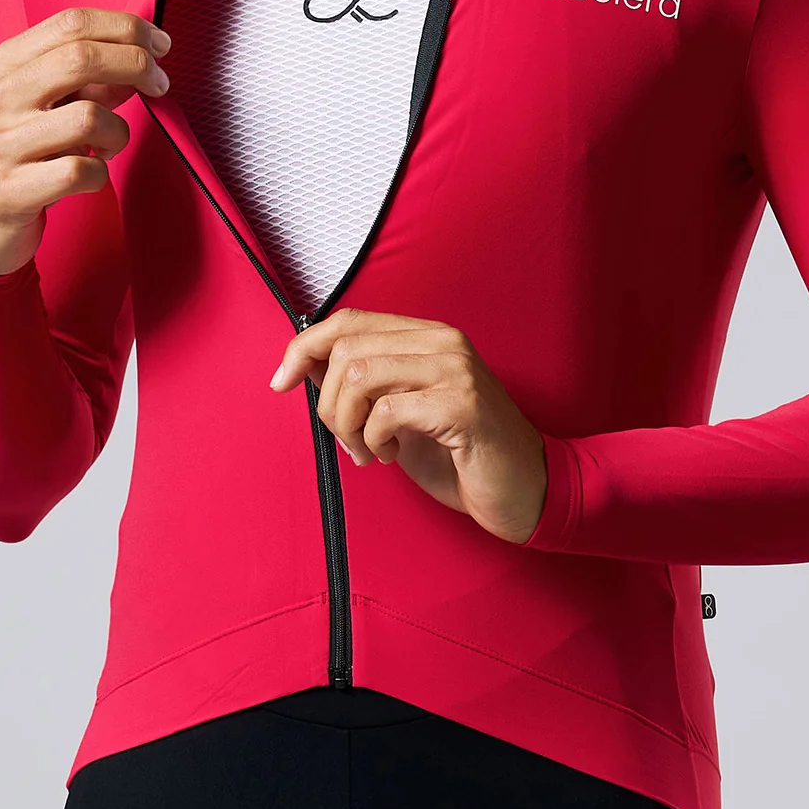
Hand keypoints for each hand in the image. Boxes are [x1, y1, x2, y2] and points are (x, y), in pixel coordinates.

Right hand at [0, 7, 171, 275]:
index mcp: (1, 65)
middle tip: (159, 83)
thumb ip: (86, 78)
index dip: (126, 28)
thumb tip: (142, 56)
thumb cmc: (13, 154)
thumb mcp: (41, 103)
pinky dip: (100, 173)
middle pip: (81, 58)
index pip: (71, 23)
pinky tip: (89, 176)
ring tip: (107, 145)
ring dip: (117, 132)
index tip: (159, 43)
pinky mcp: (9, 191)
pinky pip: (82, 171)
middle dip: (137, 65)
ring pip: (90, 117)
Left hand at [269, 307, 548, 544]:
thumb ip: (364, 384)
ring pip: (360, 374)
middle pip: (347, 347)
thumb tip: (304, 365)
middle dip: (328, 402)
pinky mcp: (462, 405)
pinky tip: (394, 455)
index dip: (304, 346)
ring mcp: (456, 370)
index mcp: (429, 336)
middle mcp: (444, 342)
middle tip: (348, 441)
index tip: (280, 381)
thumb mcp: (402, 413)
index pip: (349, 319)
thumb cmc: (463, 455)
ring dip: (348, 424)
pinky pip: (387, 411)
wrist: (527, 490)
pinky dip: (374, 440)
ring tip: (369, 452)